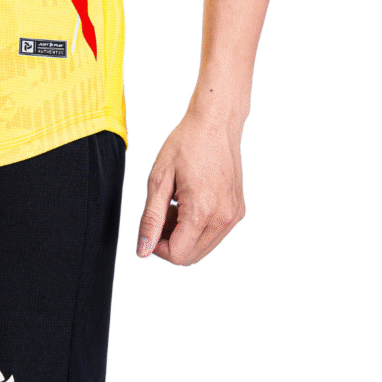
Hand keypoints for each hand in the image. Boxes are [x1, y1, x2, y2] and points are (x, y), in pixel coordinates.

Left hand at [136, 109, 245, 264]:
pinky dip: (198, 228)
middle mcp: (224, 217)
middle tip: (161, 214)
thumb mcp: (159, 180)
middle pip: (191, 256)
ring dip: (183, 236)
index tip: (151, 226)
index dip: (157, 246)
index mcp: (202, 211)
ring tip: (173, 206)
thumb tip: (144, 250)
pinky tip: (188, 204)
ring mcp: (234, 215)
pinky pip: (214, 234)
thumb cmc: (187, 144)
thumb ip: (151, 219)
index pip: (177, 255)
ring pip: (203, 248)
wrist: (215, 124)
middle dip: (170, 242)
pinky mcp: (238, 210)